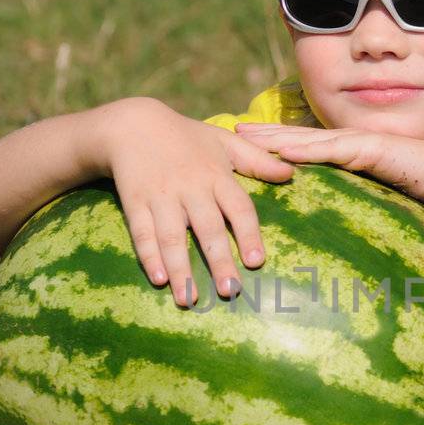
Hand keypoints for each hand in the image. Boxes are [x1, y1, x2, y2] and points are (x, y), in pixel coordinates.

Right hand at [104, 99, 296, 305]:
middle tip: (230, 292)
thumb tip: (290, 173)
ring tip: (188, 300)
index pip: (238, 208)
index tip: (256, 261)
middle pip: (208, 229)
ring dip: (181, 269)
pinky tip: (159, 279)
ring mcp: (161, 196)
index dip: (248, 235)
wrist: (133, 124)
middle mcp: (191, 188)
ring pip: (173, 236)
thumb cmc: (186, 136)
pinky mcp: (135, 202)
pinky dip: (150, 256)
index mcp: (216, 175)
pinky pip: (142, 232)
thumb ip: (257, 160)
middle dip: (219, 261)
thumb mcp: (224, 141)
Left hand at [234, 122, 423, 210]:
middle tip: (230, 129)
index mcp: (343, 152)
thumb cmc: (410, 187)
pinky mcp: (368, 148)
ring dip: (276, 137)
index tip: (242, 142)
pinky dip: (308, 150)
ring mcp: (356, 142)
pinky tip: (284, 151)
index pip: (301, 145)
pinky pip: (332, 149)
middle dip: (264, 133)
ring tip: (247, 136)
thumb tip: (326, 220)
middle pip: (297, 136)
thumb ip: (347, 198)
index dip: (272, 141)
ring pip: (309, 139)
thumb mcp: (369, 192)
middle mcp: (346, 142)